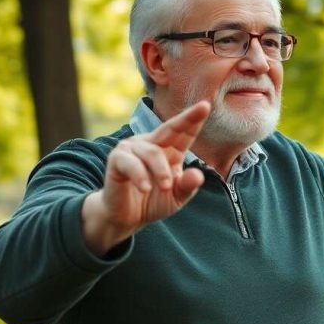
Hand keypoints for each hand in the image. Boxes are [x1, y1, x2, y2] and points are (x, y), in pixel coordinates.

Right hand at [81, 101, 210, 255]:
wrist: (127, 217)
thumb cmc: (153, 201)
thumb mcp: (176, 197)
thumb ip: (188, 186)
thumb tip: (198, 175)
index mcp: (170, 150)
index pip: (184, 132)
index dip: (194, 119)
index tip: (206, 105)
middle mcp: (152, 144)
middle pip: (171, 128)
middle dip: (187, 118)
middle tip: (204, 108)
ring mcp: (133, 148)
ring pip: (152, 152)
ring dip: (161, 172)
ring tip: (166, 188)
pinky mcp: (117, 159)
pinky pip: (130, 162)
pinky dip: (140, 176)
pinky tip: (145, 188)